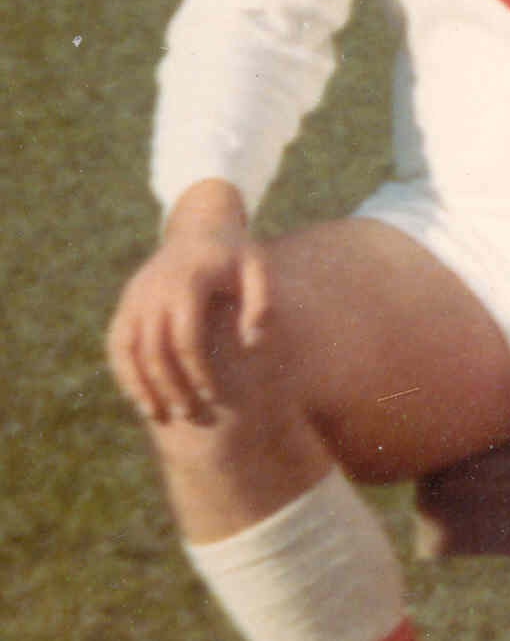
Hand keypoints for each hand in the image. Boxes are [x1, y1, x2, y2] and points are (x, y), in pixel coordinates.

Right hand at [106, 186, 269, 430]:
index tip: (214, 395)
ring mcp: (135, 296)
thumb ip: (263, 304)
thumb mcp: (260, 268)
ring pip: (126, 348)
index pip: (186, 337)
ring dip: (140, 384)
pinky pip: (116, 342)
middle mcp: (153, 290)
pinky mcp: (126, 302)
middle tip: (189, 414)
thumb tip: (253, 344)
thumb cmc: (238, 254)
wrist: (201, 226)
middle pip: (153, 348)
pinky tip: (139, 396)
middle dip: (169, 385)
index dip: (198, 370)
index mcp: (188, 282)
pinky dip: (123, 371)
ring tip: (158, 414)